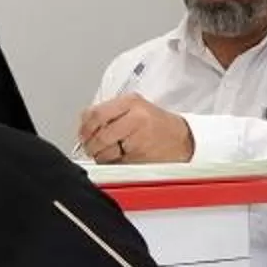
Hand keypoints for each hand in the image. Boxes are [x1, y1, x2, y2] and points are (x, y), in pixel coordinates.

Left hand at [76, 94, 194, 164]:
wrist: (183, 139)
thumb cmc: (158, 125)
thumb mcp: (135, 108)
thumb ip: (110, 112)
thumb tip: (84, 124)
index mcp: (131, 102)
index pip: (95, 114)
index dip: (84, 128)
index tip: (83, 134)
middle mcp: (135, 118)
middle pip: (99, 135)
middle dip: (90, 145)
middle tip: (90, 148)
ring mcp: (139, 138)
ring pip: (106, 152)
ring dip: (101, 157)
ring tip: (107, 154)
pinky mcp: (142, 156)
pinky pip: (117, 163)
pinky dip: (113, 164)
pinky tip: (121, 159)